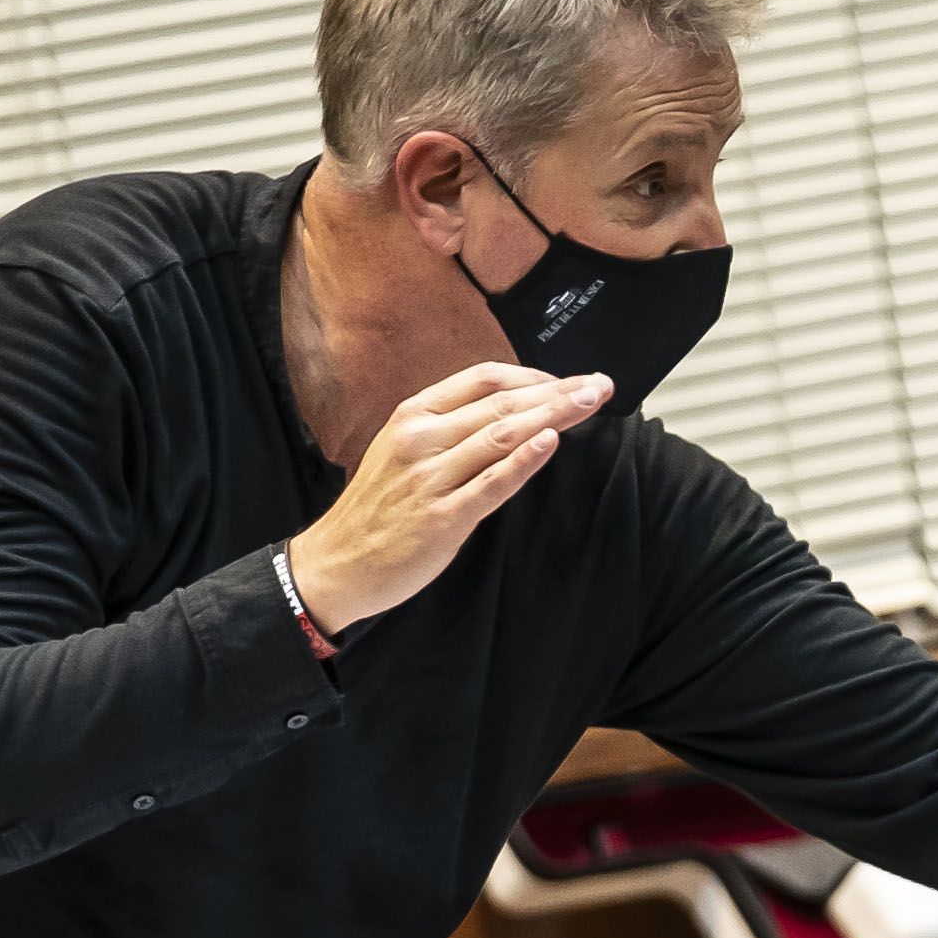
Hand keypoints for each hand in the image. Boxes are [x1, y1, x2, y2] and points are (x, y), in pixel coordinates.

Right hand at [289, 359, 609, 631]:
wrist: (337, 562)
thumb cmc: (380, 508)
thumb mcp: (405, 451)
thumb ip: (450, 429)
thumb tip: (509, 413)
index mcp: (414, 415)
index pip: (484, 379)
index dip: (533, 375)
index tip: (569, 380)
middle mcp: (421, 438)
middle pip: (502, 403)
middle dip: (558, 391)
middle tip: (600, 385)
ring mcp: (431, 478)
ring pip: (502, 435)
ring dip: (554, 416)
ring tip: (591, 403)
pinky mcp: (442, 517)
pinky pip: (491, 484)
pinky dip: (523, 460)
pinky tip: (551, 442)